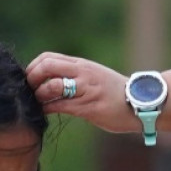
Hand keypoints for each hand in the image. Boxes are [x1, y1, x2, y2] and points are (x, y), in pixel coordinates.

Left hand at [26, 52, 140, 133]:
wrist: (140, 103)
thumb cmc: (114, 93)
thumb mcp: (93, 76)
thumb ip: (73, 74)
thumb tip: (49, 80)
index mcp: (81, 64)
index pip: (48, 57)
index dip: (33, 68)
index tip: (30, 81)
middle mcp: (82, 73)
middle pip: (46, 66)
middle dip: (32, 79)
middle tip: (30, 92)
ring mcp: (85, 89)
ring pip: (51, 86)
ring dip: (38, 96)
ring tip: (38, 103)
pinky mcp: (88, 107)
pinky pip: (60, 106)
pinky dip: (47, 109)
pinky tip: (44, 113)